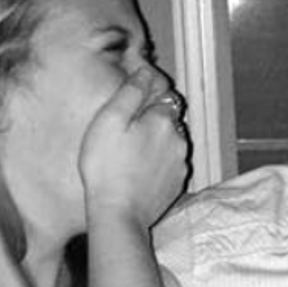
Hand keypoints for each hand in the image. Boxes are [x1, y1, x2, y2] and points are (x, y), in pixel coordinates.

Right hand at [79, 67, 189, 228]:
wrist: (118, 213)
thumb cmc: (107, 167)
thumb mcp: (109, 120)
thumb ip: (130, 92)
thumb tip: (146, 72)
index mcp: (162, 120)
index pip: (163, 96)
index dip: (147, 97)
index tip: (131, 105)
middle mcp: (178, 140)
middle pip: (169, 120)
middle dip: (152, 120)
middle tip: (126, 130)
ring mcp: (180, 164)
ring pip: (170, 143)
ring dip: (157, 142)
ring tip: (130, 153)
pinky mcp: (177, 184)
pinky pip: (170, 164)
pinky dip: (158, 163)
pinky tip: (138, 170)